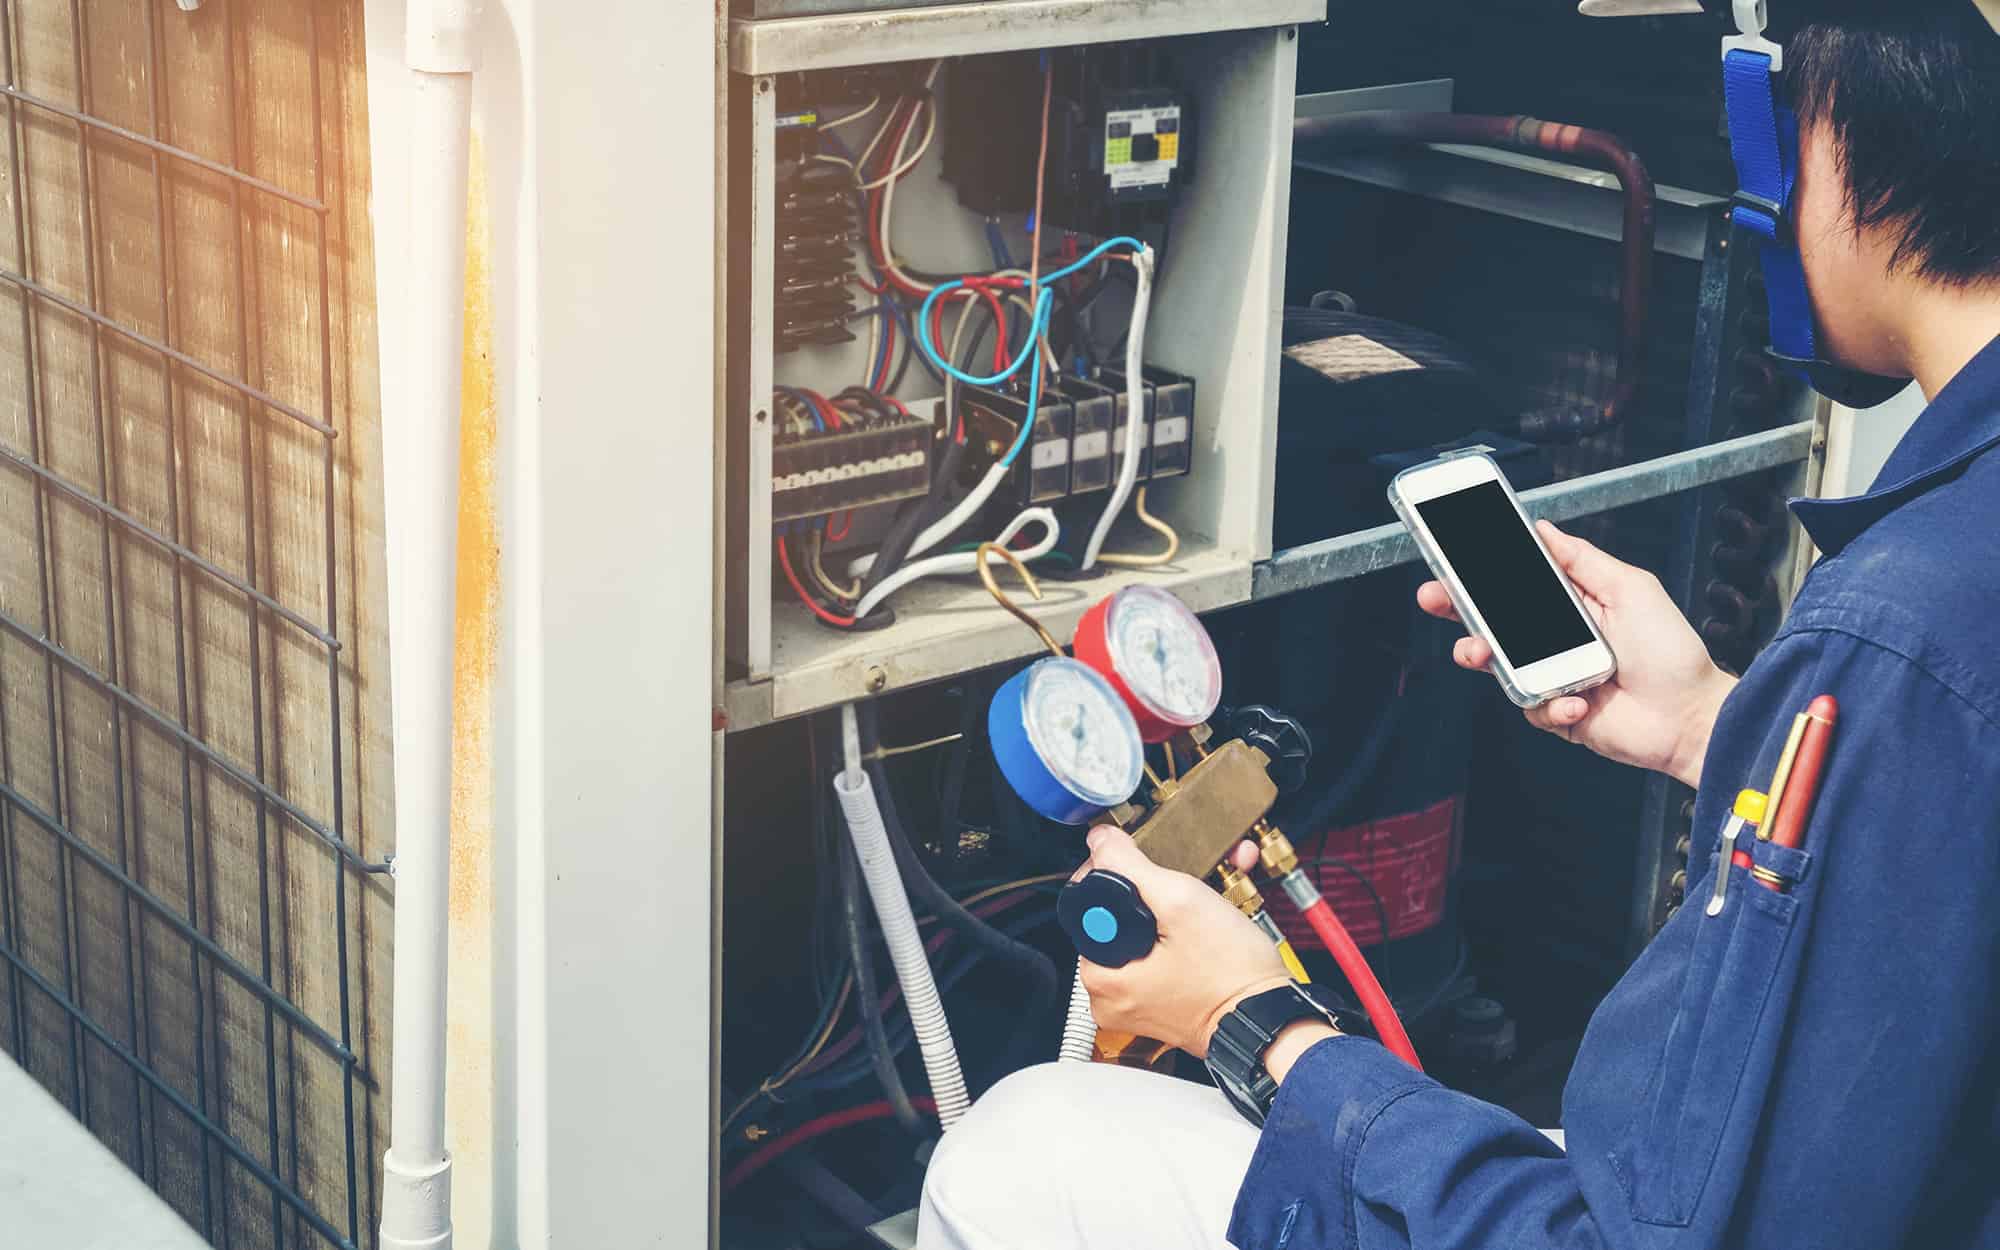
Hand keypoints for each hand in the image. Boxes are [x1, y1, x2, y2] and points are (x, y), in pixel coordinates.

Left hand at [1074, 827, 1290, 1057]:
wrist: (1269, 1017)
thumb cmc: (1231, 974)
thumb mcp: (1180, 902)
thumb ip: (1130, 865)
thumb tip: (1100, 842)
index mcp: (1099, 976)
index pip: (1089, 899)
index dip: (1121, 871)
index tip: (1154, 869)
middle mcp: (1109, 996)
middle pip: (1118, 916)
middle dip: (1157, 887)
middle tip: (1187, 883)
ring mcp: (1135, 1002)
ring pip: (1145, 932)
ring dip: (1175, 906)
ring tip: (1207, 898)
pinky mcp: (1160, 1003)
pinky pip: (1160, 954)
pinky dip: (1181, 933)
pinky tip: (1207, 920)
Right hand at [1417, 520, 1735, 788]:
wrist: (1691, 717)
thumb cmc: (1671, 651)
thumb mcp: (1630, 589)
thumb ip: (1583, 560)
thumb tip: (1542, 529)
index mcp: (1572, 605)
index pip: (1515, 585)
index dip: (1481, 574)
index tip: (1450, 560)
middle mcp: (1557, 640)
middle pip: (1493, 622)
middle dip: (1458, 608)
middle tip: (1435, 597)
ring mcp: (1553, 677)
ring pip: (1498, 666)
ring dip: (1484, 655)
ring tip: (1482, 653)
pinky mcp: (1557, 714)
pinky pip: (1531, 707)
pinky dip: (1551, 704)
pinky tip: (1580, 701)